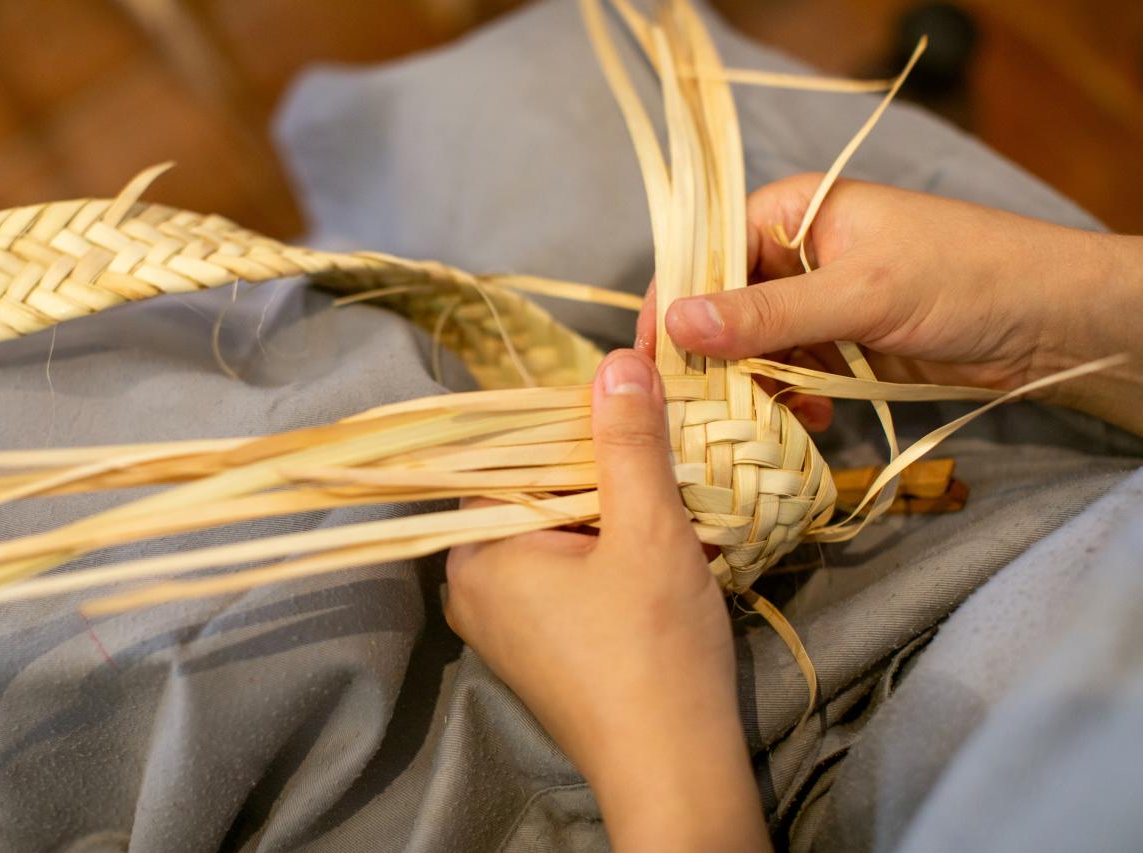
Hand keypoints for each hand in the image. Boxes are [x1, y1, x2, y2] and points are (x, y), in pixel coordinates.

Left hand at [445, 349, 769, 852]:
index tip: (633, 415)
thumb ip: (628, 442)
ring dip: (611, 517)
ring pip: (555, 535)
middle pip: (535, 493)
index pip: (513, 454)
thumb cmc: (654, 650)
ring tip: (667, 510)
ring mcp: (500, 624)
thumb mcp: (648, 529)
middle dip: (601, 475)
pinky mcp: (533, 650)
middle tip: (662, 464)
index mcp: (475, 551)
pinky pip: (562, 576)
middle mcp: (470, 585)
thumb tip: (618, 361)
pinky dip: (605, 557)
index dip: (576, 428)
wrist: (673, 771)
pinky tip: (654, 558)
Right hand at [635, 174, 1142, 435]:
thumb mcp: (860, 294)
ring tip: (757, 423)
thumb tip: (676, 323)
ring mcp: (814, 302)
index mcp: (791, 211)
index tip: (647, 363)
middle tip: (697, 411)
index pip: (704, 254)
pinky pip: (788, 373)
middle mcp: (792, 253)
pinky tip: (806, 423)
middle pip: (721, 307)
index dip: (672, 305)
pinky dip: (788, 400)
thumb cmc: (964, 278)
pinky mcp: (837, 345)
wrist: (1049, 322)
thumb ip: (767, 313)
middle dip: (710, 358)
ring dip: (751, 387)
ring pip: (752, 348)